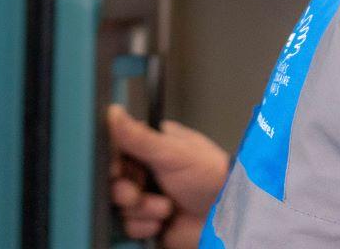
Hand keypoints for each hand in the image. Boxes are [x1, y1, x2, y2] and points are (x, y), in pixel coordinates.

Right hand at [107, 104, 230, 247]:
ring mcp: (146, 197)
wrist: (226, 214)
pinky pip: (129, 226)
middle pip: (113, 182)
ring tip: (165, 207)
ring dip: (140, 209)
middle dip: (125, 191)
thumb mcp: (172, 152)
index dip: (112, 164)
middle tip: (136, 193)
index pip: (116, 152)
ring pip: (119, 206)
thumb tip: (113, 112)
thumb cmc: (210, 174)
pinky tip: (162, 222)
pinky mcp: (149, 222)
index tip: (116, 170)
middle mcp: (145, 172)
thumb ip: (138, 136)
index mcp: (149, 148)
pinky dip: (144, 226)